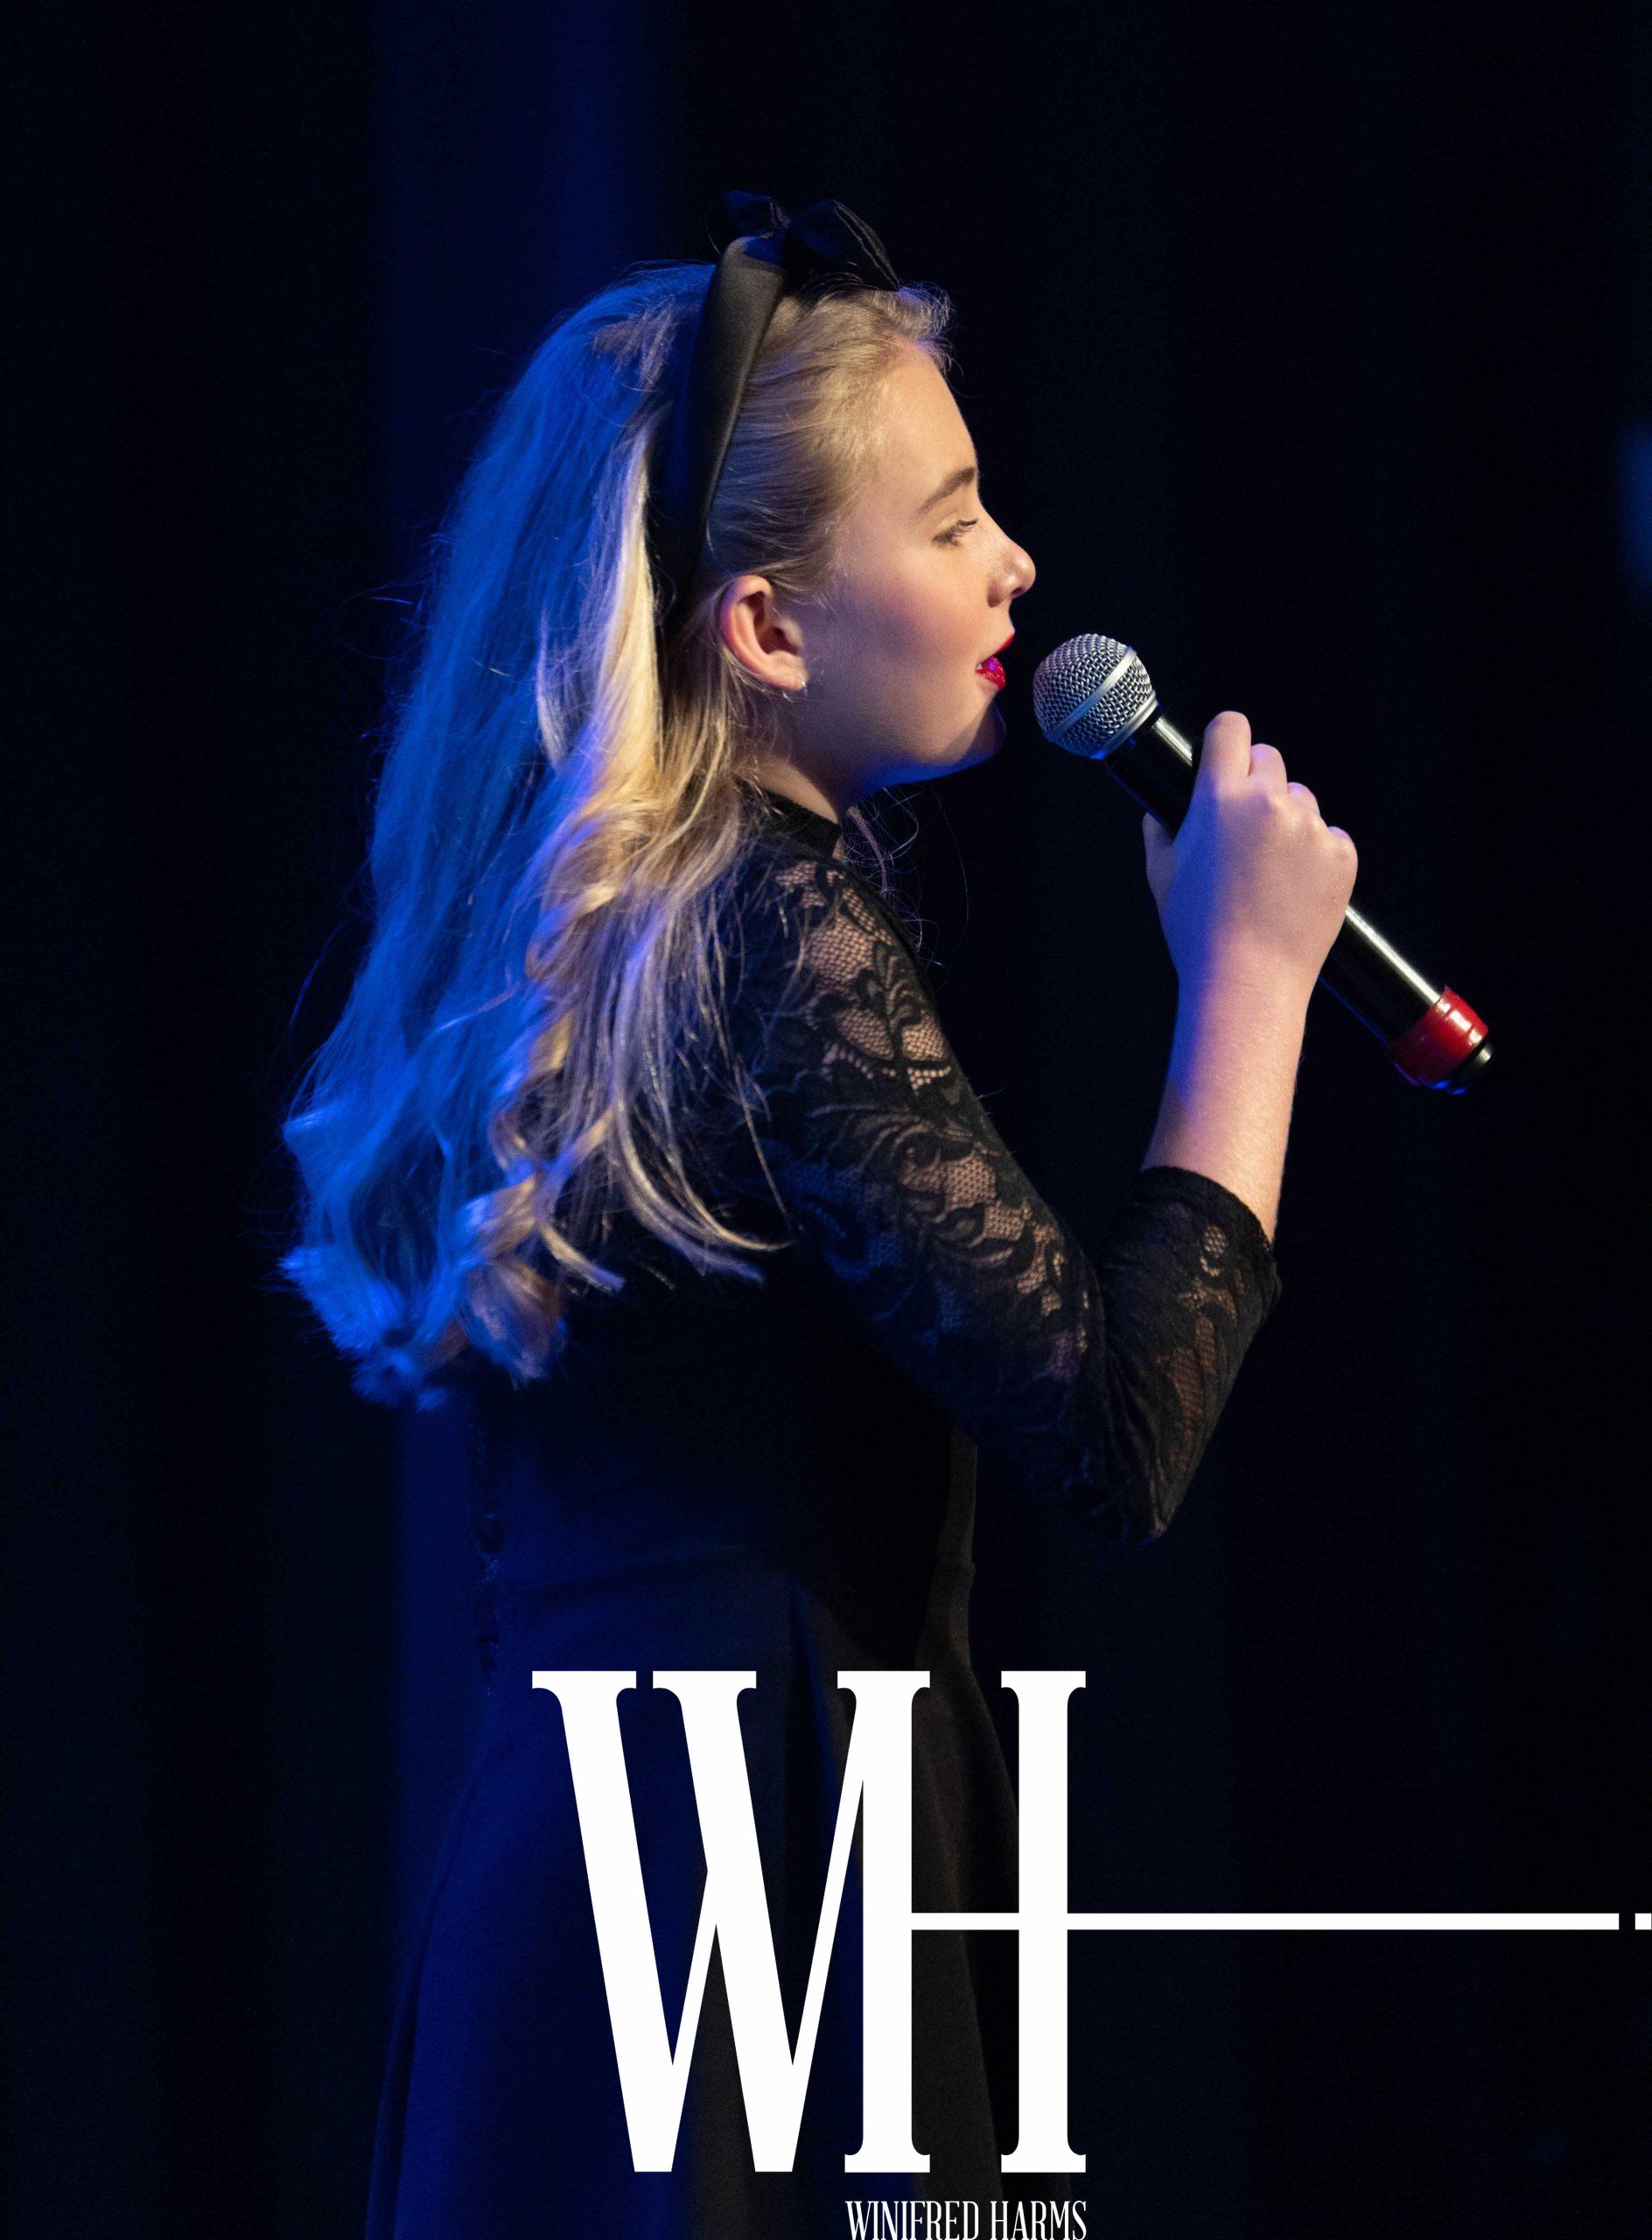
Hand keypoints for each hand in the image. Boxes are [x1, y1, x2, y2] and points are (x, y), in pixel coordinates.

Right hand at [1143, 710, 1357, 1000]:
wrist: (1249, 981)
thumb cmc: (1199, 933)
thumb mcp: (1161, 874)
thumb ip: (1160, 827)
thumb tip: (1162, 807)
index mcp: (1219, 800)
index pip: (1231, 729)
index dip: (1226, 740)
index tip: (1226, 754)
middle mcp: (1268, 804)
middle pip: (1270, 759)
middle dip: (1256, 783)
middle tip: (1243, 828)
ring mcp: (1310, 828)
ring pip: (1301, 799)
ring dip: (1286, 821)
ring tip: (1267, 871)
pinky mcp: (1341, 854)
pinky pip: (1328, 835)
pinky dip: (1314, 854)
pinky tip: (1292, 888)